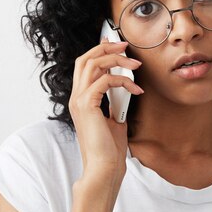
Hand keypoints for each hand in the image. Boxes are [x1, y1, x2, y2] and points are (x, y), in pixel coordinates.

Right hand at [69, 39, 143, 175]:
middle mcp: (76, 97)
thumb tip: (124, 87)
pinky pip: (104, 81)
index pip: (85, 65)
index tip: (117, 45)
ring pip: (93, 64)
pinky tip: (136, 89)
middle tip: (125, 45)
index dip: (99, 51)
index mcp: (81, 99)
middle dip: (106, 47)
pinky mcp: (86, 105)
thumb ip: (114, 101)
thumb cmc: (109, 148)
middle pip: (85, 59)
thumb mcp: (114, 119)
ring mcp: (79, 100)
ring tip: (136, 64)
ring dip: (117, 60)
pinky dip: (123, 81)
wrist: (104, 167)